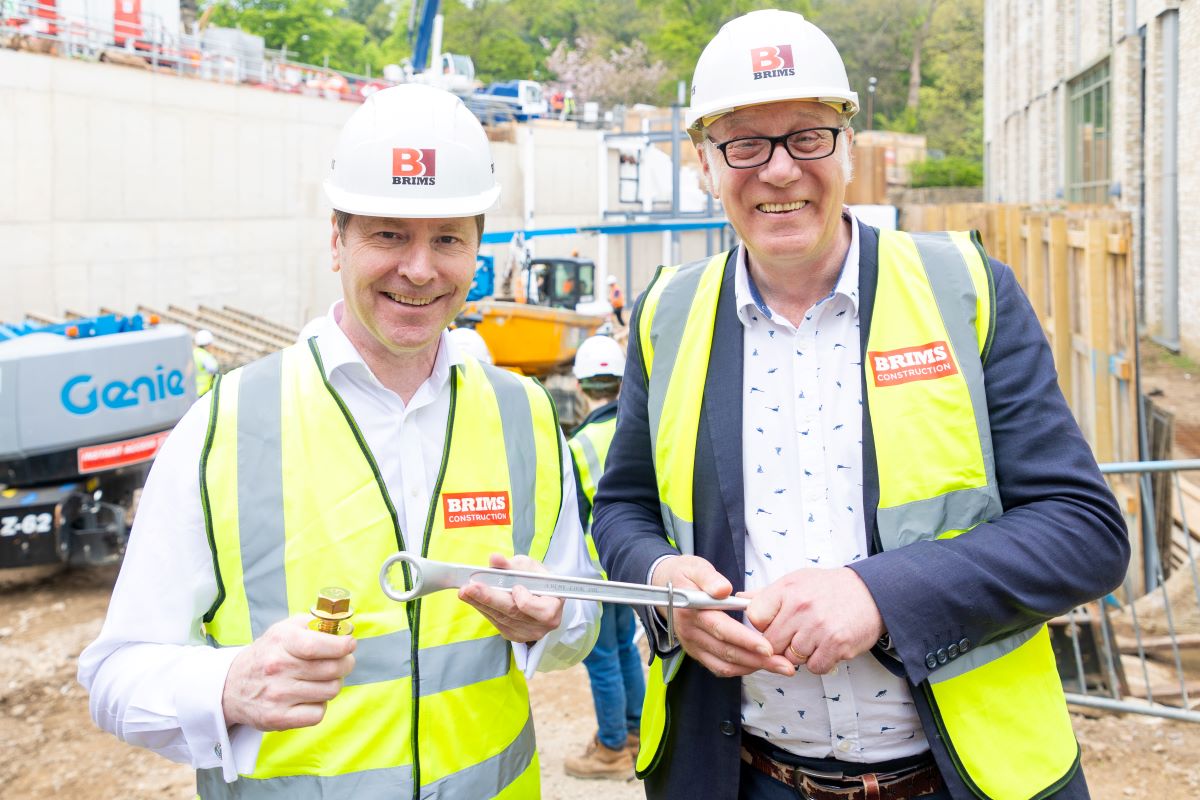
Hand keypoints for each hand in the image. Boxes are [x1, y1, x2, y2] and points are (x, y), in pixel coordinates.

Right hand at [222, 614, 356, 731]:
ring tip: (322, 679)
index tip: (350, 644)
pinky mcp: (278, 718)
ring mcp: (278, 695)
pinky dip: (320, 705)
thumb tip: (346, 628)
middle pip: (331, 669)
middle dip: (346, 664)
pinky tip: (309, 697)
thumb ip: (314, 623)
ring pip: (330, 691)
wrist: (231, 686)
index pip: (316, 645)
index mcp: (281, 641)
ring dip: (333, 684)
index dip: (341, 646)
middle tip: (343, 662)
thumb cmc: (267, 654)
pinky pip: (318, 713)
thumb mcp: (284, 629)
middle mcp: (278, 668)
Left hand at [458, 554, 564, 643]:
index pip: (532, 606)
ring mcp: (526, 634)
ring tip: (465, 591)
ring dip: (480, 603)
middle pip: (511, 612)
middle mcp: (540, 626)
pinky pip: (496, 622)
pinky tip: (473, 599)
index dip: (522, 598)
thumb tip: (494, 559)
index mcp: (552, 609)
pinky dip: (484, 609)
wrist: (543, 596)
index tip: (515, 587)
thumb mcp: (529, 567)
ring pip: (500, 618)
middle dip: (489, 599)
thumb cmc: (538, 580)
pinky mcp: (513, 636)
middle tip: (470, 588)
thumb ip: (511, 565)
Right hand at [652, 555, 793, 678]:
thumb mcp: (695, 566)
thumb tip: (723, 589)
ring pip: (724, 663)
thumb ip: (709, 577)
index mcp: (691, 609)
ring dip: (753, 667)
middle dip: (758, 660)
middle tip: (785, 664)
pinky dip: (740, 669)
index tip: (768, 647)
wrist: (663, 587)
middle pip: (726, 650)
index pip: (721, 628)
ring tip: (780, 667)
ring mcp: (692, 644)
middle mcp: (689, 631)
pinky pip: (718, 667)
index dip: (745, 639)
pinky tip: (759, 666)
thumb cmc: (685, 575)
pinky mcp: (696, 652)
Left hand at [745, 567, 883, 675]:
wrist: (871, 593)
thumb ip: (767, 594)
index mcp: (787, 589)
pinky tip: (825, 647)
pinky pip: (814, 667)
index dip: (761, 626)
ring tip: (813, 639)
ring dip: (800, 655)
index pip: (755, 617)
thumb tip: (738, 599)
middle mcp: (801, 607)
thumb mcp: (796, 581)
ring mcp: (819, 627)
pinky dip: (818, 662)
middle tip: (794, 636)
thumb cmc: (829, 588)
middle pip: (771, 643)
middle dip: (779, 644)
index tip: (773, 625)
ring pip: (791, 658)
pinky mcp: (837, 645)